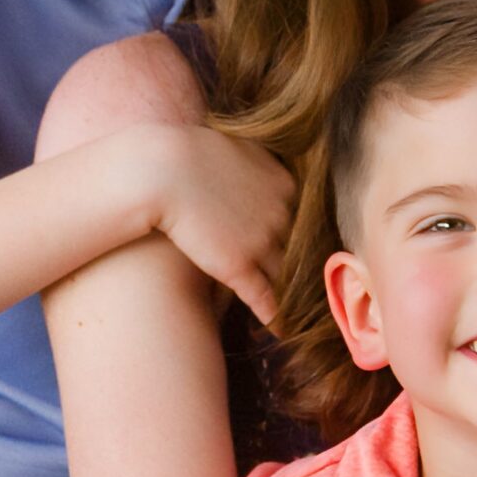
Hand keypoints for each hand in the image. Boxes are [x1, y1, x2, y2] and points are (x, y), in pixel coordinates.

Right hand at [141, 124, 292, 323]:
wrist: (159, 168)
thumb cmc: (186, 152)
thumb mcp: (233, 146)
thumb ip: (252, 160)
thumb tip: (256, 163)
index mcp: (284, 183)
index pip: (301, 217)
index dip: (299, 236)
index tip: (305, 250)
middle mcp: (281, 214)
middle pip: (299, 248)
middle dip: (305, 268)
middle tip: (318, 288)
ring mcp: (261, 241)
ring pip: (285, 275)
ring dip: (292, 294)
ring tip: (301, 313)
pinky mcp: (238, 265)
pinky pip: (264, 297)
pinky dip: (274, 315)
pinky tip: (282, 330)